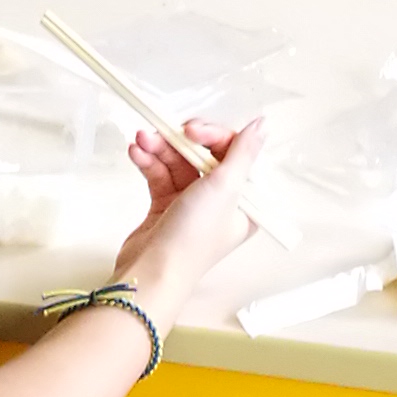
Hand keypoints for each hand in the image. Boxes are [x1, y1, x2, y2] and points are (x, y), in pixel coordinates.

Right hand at [116, 115, 268, 309]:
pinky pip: (160, 175)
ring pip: (178, 162)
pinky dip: (149, 162)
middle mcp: (220, 201)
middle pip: (204, 154)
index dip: (213, 136)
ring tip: (141, 139)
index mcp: (243, 199)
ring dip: (159, 148)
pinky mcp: (166, 207)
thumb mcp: (225, 189)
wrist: (152, 271)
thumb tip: (261, 125)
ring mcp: (192, 203)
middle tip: (165, 132)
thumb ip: (242, 153)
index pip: (233, 152)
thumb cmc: (193, 238)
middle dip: (180, 141)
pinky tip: (136, 152)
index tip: (193, 131)